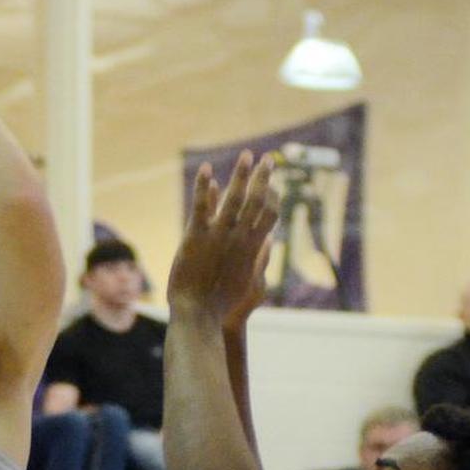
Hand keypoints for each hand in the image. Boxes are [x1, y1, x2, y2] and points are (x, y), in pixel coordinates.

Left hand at [168, 151, 279, 321]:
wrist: (200, 314)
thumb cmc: (226, 304)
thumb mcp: (252, 283)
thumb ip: (261, 259)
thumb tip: (267, 242)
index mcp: (254, 248)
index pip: (271, 215)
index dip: (274, 196)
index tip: (273, 182)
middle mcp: (240, 237)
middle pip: (258, 201)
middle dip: (264, 178)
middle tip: (268, 159)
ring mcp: (219, 235)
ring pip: (234, 198)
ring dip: (242, 174)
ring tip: (247, 155)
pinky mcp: (196, 236)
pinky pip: (202, 206)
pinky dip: (203, 186)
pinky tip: (206, 169)